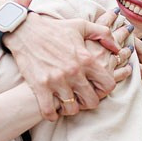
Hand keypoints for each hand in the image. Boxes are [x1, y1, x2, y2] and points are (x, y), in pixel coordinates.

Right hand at [5, 12, 130, 120]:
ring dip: (71, 108)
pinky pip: (49, 111)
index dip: (106, 89)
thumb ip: (103, 34)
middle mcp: (74, 72)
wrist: (24, 30)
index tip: (98, 88)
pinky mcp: (40, 87)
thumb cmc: (54, 28)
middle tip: (82, 98)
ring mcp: (57, 81)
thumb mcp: (82, 25)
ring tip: (67, 103)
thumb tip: (117, 48)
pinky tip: (52, 109)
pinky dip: (52, 114)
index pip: (108, 85)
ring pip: (72, 109)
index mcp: (87, 59)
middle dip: (89, 102)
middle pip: (92, 101)